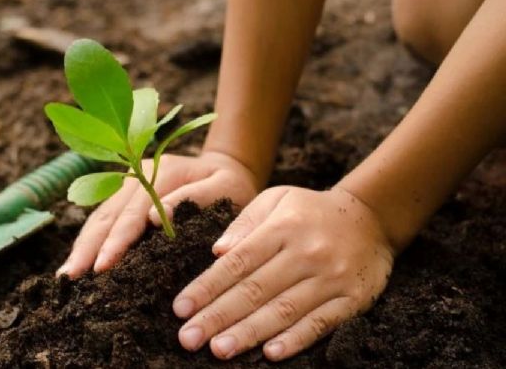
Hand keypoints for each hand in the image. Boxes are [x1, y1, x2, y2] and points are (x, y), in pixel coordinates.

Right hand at [56, 151, 259, 277]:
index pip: (133, 212)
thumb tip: (155, 219)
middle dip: (88, 247)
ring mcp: (127, 183)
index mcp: (162, 172)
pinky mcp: (124, 195)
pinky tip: (77, 261)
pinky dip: (89, 240)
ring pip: (98, 216)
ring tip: (66, 275)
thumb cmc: (232, 185)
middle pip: (107, 214)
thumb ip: (195, 198)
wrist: (228, 167)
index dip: (117, 240)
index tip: (103, 266)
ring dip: (82, 246)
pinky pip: (102, 218)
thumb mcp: (226, 188)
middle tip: (71, 277)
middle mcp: (137, 174)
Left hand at [173, 186, 395, 360]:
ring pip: (284, 310)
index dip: (207, 287)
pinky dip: (296, 340)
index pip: (237, 262)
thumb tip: (217, 252)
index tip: (181, 308)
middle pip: (255, 290)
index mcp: (282, 228)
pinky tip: (271, 354)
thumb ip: (245, 222)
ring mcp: (331, 278)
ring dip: (249, 333)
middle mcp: (306, 253)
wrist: (371, 217)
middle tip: (188, 339)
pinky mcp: (353, 299)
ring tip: (219, 349)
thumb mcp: (277, 198)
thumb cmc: (310, 211)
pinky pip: (321, 323)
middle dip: (218, 316)